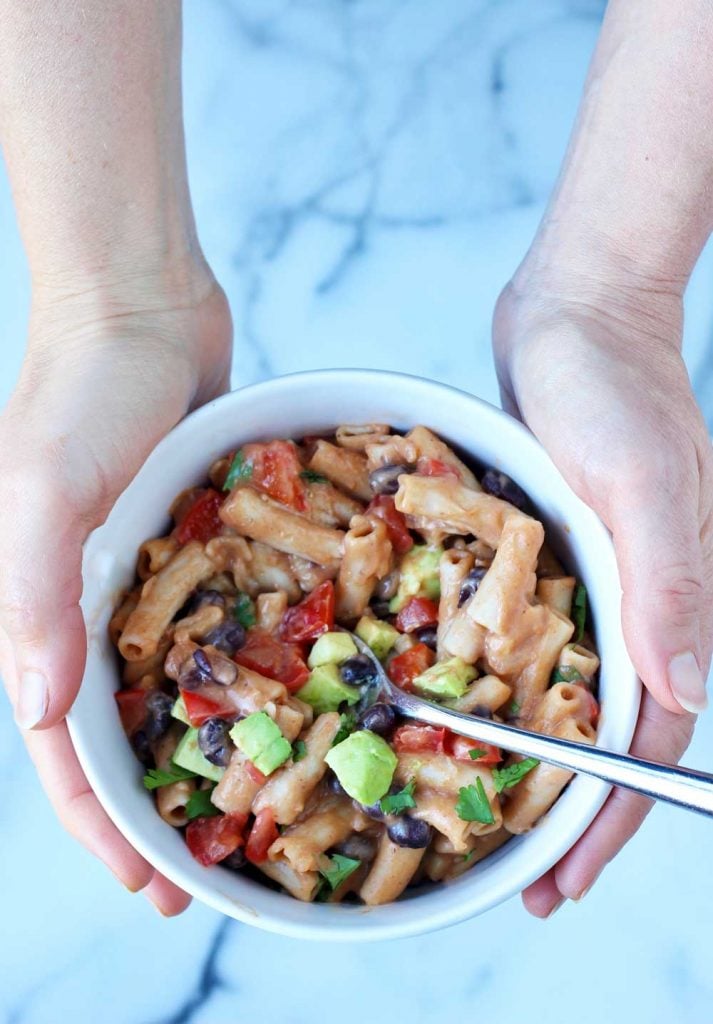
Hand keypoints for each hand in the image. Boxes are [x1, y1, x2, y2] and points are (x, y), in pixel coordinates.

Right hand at [0, 265, 231, 914]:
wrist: (141, 308)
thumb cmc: (80, 390)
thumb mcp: (44, 486)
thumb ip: (34, 594)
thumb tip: (37, 711)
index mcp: (42, 610)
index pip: (60, 747)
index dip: (100, 824)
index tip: (150, 883)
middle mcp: (93, 608)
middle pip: (121, 736)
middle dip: (157, 812)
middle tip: (209, 875)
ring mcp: (150, 580)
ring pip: (175, 691)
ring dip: (204, 753)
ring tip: (253, 808)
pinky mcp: (199, 547)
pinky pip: (221, 626)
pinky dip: (244, 671)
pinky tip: (289, 702)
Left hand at [493, 256, 711, 914]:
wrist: (575, 311)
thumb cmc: (616, 382)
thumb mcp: (646, 476)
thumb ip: (671, 580)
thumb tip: (686, 694)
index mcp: (667, 601)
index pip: (647, 738)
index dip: (610, 817)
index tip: (565, 880)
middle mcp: (633, 604)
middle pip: (605, 733)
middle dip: (568, 814)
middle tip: (522, 882)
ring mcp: (588, 581)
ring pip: (562, 695)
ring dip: (530, 763)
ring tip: (483, 819)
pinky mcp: (544, 552)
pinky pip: (526, 637)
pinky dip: (500, 686)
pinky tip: (460, 710)